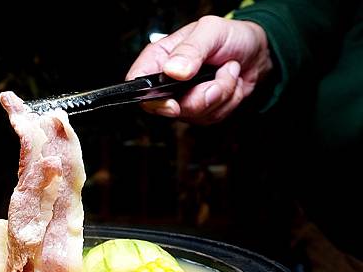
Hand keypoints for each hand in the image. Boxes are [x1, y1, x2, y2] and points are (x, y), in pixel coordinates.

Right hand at [126, 16, 272, 124]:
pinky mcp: (201, 112)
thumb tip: (173, 70)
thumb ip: (191, 50)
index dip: (150, 98)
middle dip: (199, 95)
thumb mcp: (211, 31)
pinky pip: (211, 117)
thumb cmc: (230, 37)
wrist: (256, 53)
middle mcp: (168, 82)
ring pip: (194, 113)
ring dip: (220, 93)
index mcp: (161, 58)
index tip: (172, 102)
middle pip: (168, 107)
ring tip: (226, 71)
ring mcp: (184, 99)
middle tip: (215, 75)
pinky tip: (229, 83)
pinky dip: (228, 100)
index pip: (139, 82)